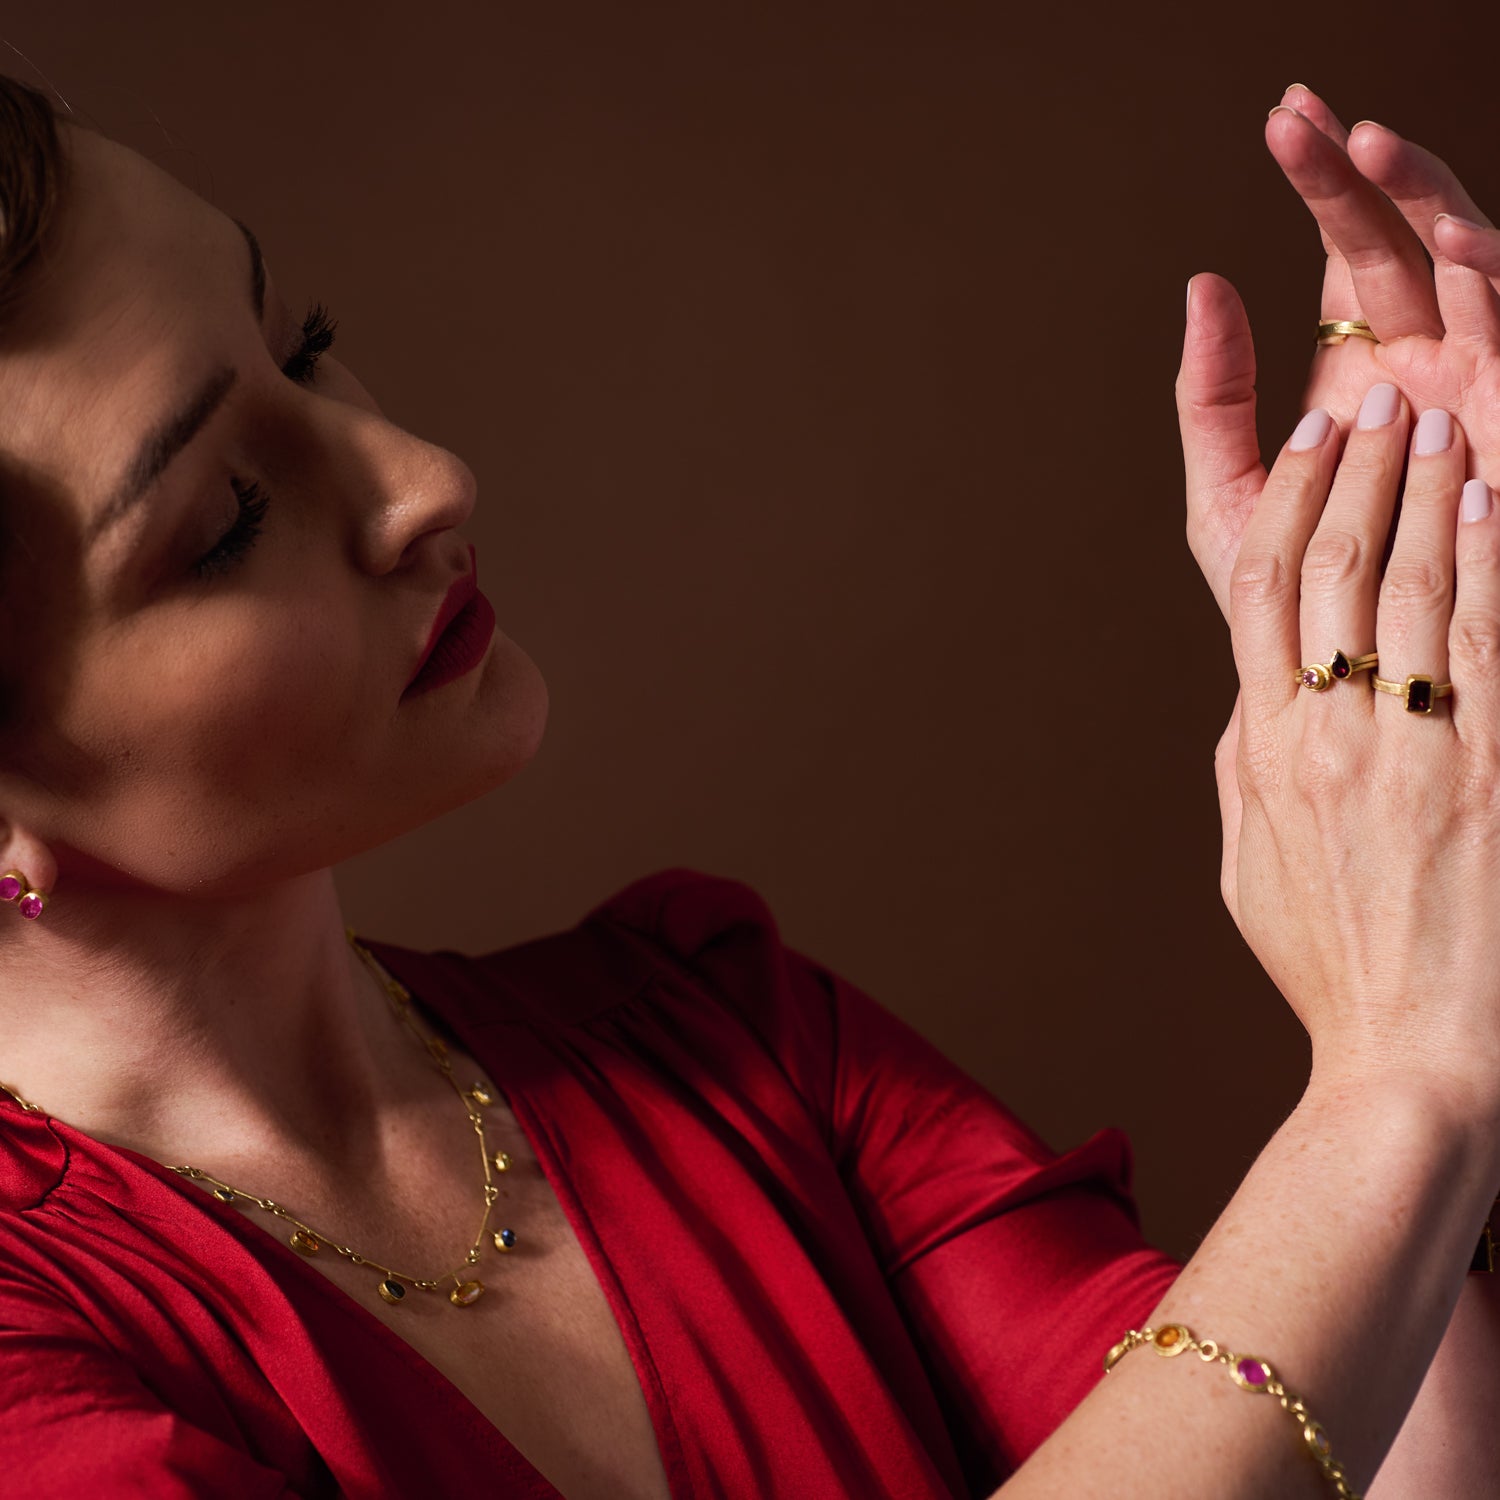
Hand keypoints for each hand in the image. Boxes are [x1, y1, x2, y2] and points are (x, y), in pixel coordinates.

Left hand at [1182, 84, 1499, 619]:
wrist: (1365, 674)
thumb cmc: (1302, 594)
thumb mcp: (1233, 494)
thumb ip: (1212, 397)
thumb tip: (1200, 286)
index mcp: (1360, 369)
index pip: (1346, 248)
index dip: (1321, 182)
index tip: (1283, 115)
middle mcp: (1424, 360)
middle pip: (1391, 238)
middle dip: (1349, 174)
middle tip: (1297, 116)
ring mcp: (1474, 378)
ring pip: (1456, 261)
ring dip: (1419, 197)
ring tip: (1361, 146)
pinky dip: (1483, 277)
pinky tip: (1444, 235)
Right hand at [1219, 384, 1499, 1106]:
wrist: (1413, 1056)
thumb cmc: (1333, 967)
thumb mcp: (1251, 868)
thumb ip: (1249, 770)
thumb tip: (1256, 694)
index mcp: (1264, 751)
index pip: (1263, 590)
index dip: (1285, 501)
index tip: (1306, 442)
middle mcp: (1329, 736)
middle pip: (1330, 568)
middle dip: (1354, 471)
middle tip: (1373, 402)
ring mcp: (1415, 752)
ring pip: (1407, 588)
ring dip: (1422, 493)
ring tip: (1435, 424)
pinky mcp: (1494, 769)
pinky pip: (1483, 641)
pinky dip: (1484, 562)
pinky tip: (1490, 501)